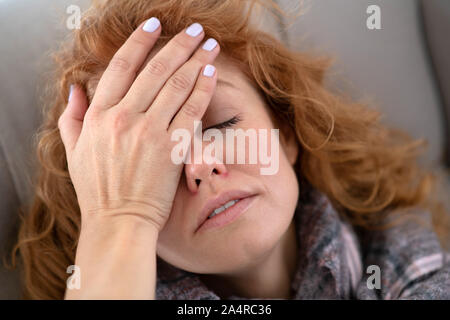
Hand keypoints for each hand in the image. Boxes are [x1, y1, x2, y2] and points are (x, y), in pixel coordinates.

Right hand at [58, 19, 219, 231]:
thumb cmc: (97, 189)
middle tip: (194, 29)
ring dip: (195, 60)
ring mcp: (149, 132)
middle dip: (178, 44)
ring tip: (209, 45)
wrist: (118, 221)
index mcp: (99, 114)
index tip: (155, 24)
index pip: (122, 66)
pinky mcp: (172, 148)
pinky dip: (202, 90)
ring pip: (176, 85)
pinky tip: (210, 74)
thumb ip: (72, 116)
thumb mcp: (73, 150)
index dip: (140, 41)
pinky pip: (191, 112)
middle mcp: (124, 117)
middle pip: (155, 69)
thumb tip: (77, 87)